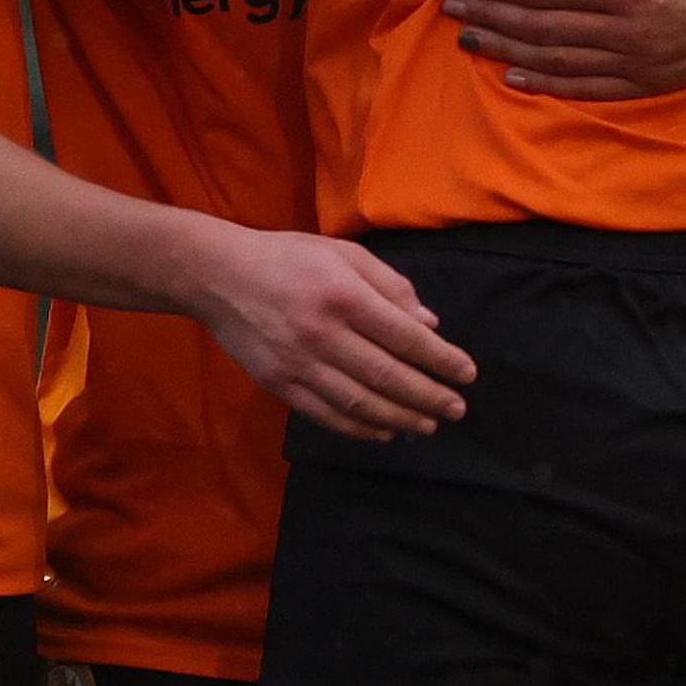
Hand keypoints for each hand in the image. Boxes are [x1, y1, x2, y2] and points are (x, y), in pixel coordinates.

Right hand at [184, 221, 478, 441]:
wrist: (218, 277)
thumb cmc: (289, 258)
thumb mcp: (345, 254)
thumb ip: (391, 286)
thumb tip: (429, 323)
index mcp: (344, 295)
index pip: (405, 336)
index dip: (441, 359)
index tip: (467, 373)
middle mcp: (323, 334)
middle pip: (387, 376)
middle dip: (429, 396)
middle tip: (457, 410)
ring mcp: (299, 363)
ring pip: (360, 403)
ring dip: (400, 418)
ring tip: (428, 425)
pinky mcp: (279, 384)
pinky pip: (327, 415)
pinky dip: (360, 428)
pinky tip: (385, 431)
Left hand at [441, 0, 685, 100]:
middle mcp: (625, 34)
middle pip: (541, 27)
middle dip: (491, 17)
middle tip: (450, 10)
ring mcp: (634, 65)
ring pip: (556, 60)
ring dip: (507, 50)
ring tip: (470, 40)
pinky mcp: (646, 84)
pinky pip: (586, 89)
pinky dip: (548, 84)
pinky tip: (517, 78)